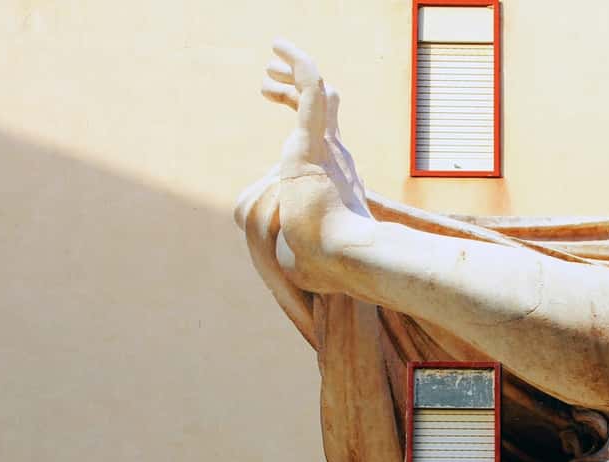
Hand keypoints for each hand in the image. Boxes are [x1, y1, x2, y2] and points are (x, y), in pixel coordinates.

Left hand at [239, 39, 373, 292]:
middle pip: (320, 105)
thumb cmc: (324, 264)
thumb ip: (293, 250)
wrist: (339, 258)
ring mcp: (327, 148)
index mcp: (335, 175)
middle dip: (294, 86)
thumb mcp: (302, 251)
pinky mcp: (315, 143)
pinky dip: (300, 67)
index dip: (297, 106)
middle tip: (269, 74)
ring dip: (292, 69)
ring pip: (314, 91)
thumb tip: (285, 265)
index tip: (269, 91)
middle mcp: (336, 155)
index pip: (322, 129)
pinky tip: (282, 48)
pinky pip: (311, 92)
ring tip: (272, 54)